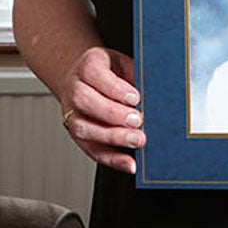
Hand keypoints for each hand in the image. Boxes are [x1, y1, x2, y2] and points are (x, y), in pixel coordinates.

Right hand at [57, 47, 142, 172]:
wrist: (83, 81)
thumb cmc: (108, 73)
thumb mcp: (122, 64)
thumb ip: (135, 74)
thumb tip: (155, 91)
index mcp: (87, 67)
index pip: (94, 74)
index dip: (114, 88)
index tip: (135, 98)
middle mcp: (74, 89)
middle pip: (84, 100)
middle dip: (113, 113)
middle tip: (137, 120)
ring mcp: (72, 114)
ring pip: (83, 128)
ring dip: (112, 137)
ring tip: (137, 140)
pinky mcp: (78, 136)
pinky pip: (91, 150)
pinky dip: (112, 159)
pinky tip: (129, 163)